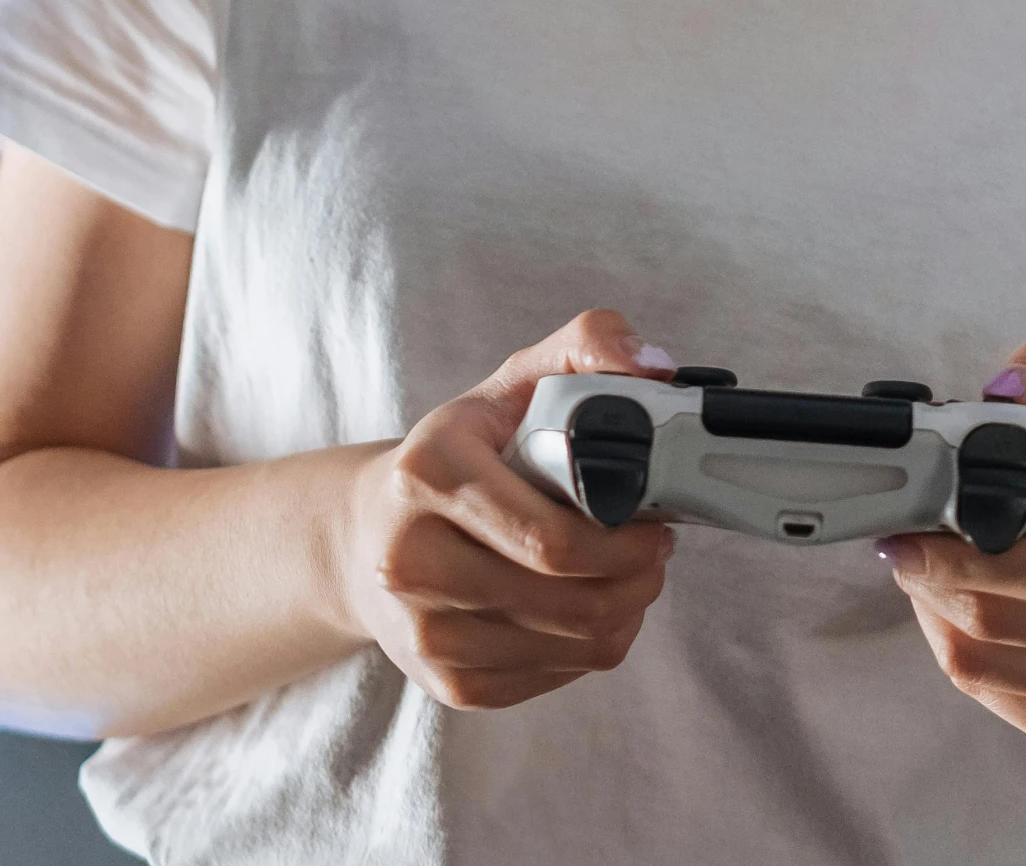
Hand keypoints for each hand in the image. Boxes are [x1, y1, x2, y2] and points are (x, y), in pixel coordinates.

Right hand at [337, 309, 675, 710]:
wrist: (367, 533)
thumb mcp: (514, 380)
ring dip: (626, 613)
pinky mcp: (445, 682)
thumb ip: (588, 343)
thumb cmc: (462, 450)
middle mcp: (411, 560)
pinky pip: (554, 678)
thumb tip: (656, 366)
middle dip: (638, 578)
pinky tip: (593, 606)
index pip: (551, 540)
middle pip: (569, 602)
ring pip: (571, 646)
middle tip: (657, 549)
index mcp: (428, 473)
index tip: (658, 518)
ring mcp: (425, 632)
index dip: (626, 539)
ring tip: (631, 574)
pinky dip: (592, 646)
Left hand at [879, 339, 1025, 748]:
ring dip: (938, 618)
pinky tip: (955, 614)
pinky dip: (959, 655)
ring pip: (990, 667)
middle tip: (901, 548)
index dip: (965, 552)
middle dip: (937, 581)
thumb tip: (1007, 386)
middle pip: (1009, 621)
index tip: (910, 528)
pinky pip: (997, 701)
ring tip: (925, 575)